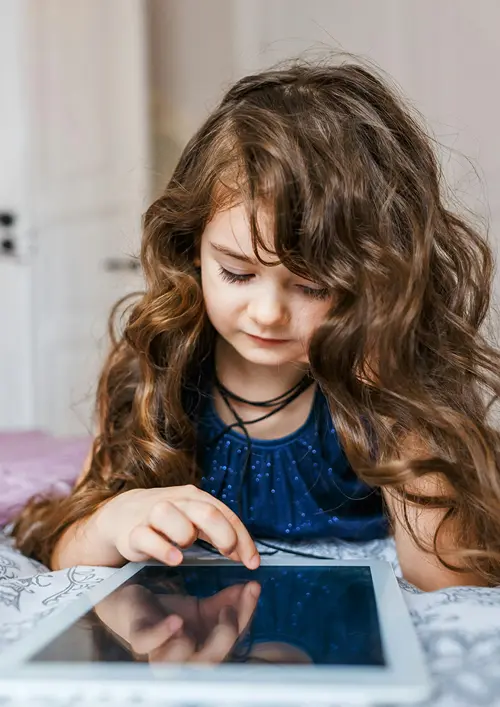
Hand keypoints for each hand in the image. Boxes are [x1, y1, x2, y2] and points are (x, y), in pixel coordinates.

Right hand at [95, 485, 259, 568]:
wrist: (122, 514)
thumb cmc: (168, 520)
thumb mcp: (196, 520)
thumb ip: (219, 533)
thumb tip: (247, 555)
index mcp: (195, 498)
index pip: (225, 514)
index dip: (243, 538)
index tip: (253, 562)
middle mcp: (176, 502)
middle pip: (204, 511)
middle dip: (223, 533)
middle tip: (228, 552)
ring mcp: (153, 515)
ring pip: (169, 514)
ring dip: (185, 534)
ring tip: (187, 548)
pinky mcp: (133, 532)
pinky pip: (146, 537)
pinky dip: (162, 548)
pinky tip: (175, 559)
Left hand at [96, 580, 260, 663]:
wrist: (132, 601)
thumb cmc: (168, 613)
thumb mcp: (202, 608)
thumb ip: (227, 602)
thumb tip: (253, 587)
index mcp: (200, 653)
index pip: (229, 642)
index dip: (245, 618)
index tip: (252, 590)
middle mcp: (180, 659)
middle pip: (208, 664)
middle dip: (226, 638)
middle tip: (230, 612)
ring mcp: (158, 650)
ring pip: (178, 665)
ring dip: (196, 646)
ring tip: (203, 619)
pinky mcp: (139, 635)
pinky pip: (147, 642)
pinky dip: (163, 634)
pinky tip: (176, 622)